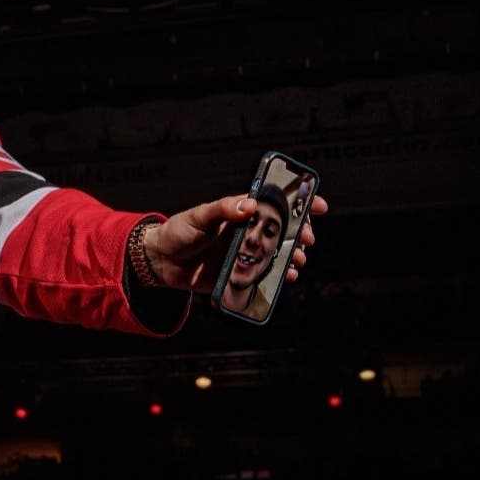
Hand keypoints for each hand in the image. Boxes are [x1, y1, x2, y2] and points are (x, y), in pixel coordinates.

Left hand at [144, 193, 328, 294]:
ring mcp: (245, 254)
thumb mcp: (199, 216)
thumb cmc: (179, 231)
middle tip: (307, 238)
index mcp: (240, 213)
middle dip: (301, 233)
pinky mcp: (239, 274)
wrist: (161, 262)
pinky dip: (278, 277)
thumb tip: (248, 204)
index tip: (317, 204)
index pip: (274, 204)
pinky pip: (264, 276)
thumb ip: (223, 209)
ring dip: (293, 256)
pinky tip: (285, 277)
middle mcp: (247, 232)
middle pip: (283, 231)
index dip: (298, 202)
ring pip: (278, 254)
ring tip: (298, 260)